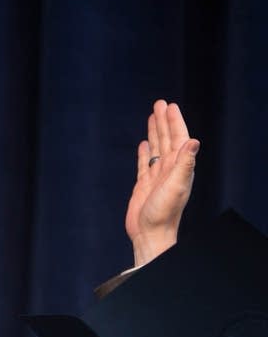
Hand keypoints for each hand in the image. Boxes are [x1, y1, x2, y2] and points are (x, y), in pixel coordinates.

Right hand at [124, 99, 198, 265]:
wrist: (150, 233)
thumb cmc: (164, 213)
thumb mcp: (176, 186)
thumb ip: (184, 164)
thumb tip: (193, 141)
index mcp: (179, 167)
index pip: (178, 138)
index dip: (174, 122)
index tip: (168, 106)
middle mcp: (169, 169)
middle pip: (167, 139)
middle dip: (163, 121)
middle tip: (159, 103)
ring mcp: (156, 177)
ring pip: (156, 148)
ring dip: (154, 132)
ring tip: (151, 117)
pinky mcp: (144, 185)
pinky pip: (145, 163)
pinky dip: (145, 152)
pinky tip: (144, 144)